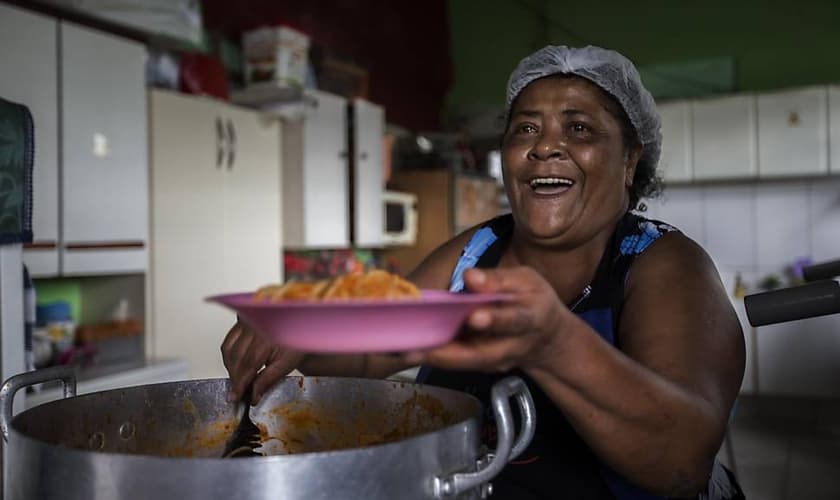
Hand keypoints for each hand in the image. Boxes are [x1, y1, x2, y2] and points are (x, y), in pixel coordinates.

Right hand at [221, 321, 305, 403]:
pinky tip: (236, 366)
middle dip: (235, 378)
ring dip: (230, 367)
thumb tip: (254, 395)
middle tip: (236, 393)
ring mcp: (247, 322)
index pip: (248, 363)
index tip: (236, 396)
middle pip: (236, 357)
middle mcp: (255, 327)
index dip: (240, 382)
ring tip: (238, 380)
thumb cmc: (295, 342)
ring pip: (229, 349)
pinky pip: (229, 340)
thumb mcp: (286, 364)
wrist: (299, 327)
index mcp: (268, 338)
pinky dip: (229, 356)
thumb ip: (268, 380)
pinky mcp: (242, 321)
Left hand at [403, 267, 567, 371]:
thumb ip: (499, 280)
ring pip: (464, 362)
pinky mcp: (481, 365)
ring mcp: (496, 361)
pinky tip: (409, 348)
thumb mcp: (526, 281)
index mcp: (529, 318)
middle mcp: (512, 346)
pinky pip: (457, 362)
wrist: (547, 338)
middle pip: (480, 354)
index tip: (474, 316)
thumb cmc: (533, 301)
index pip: (512, 321)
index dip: (494, 320)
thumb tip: (470, 277)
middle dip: (449, 352)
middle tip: (418, 347)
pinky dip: (434, 356)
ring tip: (405, 349)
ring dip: (435, 357)